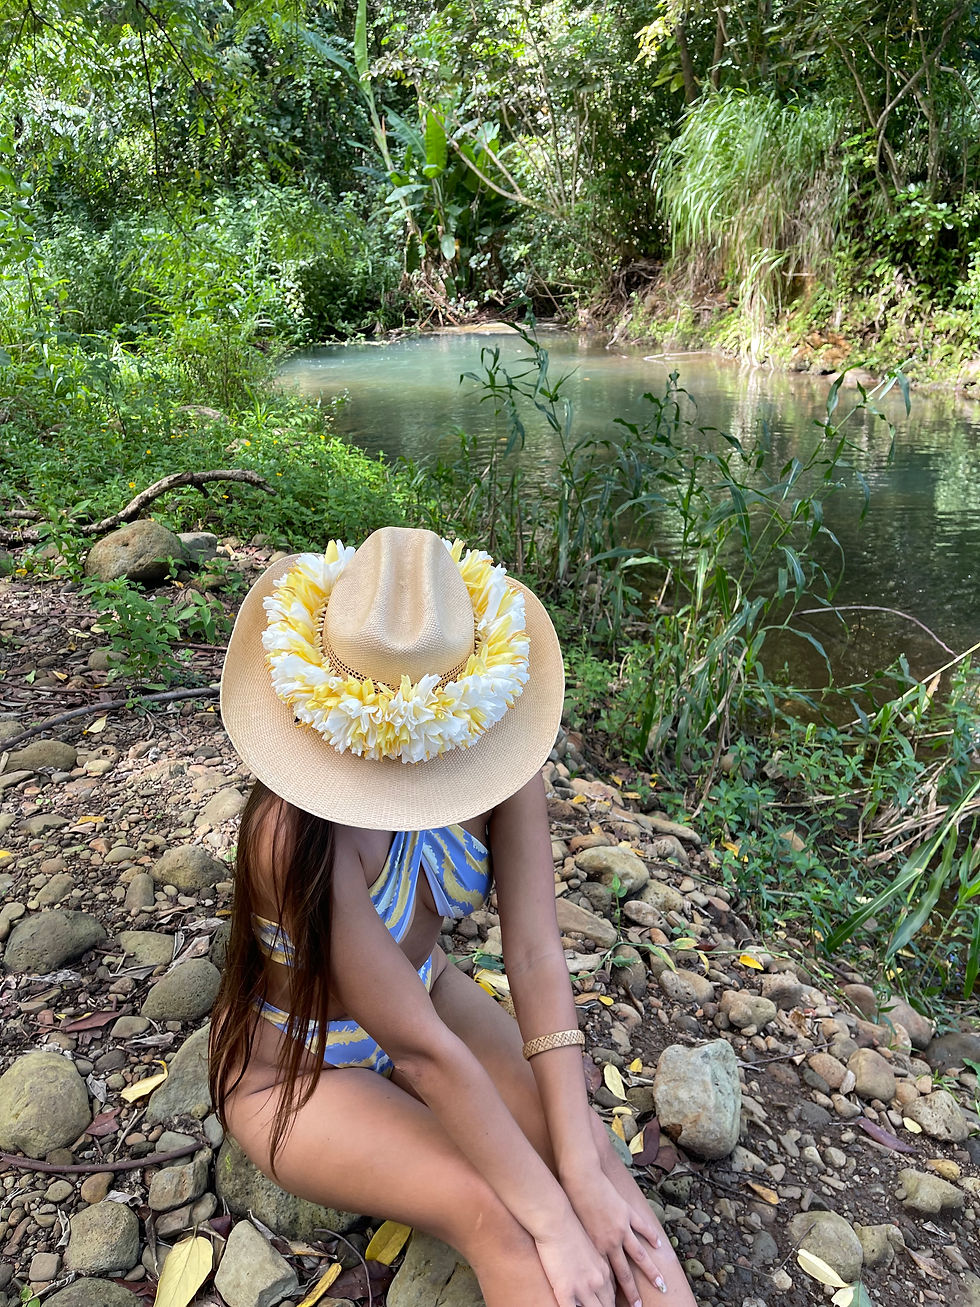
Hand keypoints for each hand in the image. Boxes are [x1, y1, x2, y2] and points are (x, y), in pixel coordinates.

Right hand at [533, 1219, 616, 1306]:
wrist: (556, 1220)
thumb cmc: (569, 1227)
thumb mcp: (589, 1245)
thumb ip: (593, 1261)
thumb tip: (590, 1271)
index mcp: (604, 1269)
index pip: (611, 1295)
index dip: (608, 1304)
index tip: (605, 1305)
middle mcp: (598, 1281)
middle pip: (608, 1306)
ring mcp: (583, 1287)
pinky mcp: (565, 1290)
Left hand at [563, 1170, 666, 1304]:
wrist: (581, 1179)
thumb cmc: (571, 1202)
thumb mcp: (576, 1230)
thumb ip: (584, 1246)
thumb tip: (587, 1260)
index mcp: (597, 1248)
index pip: (608, 1277)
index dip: (615, 1293)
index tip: (623, 1304)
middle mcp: (612, 1242)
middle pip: (626, 1273)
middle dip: (633, 1292)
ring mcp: (622, 1228)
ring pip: (640, 1255)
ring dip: (651, 1271)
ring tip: (661, 1284)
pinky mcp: (627, 1212)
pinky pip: (642, 1227)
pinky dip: (651, 1236)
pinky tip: (659, 1246)